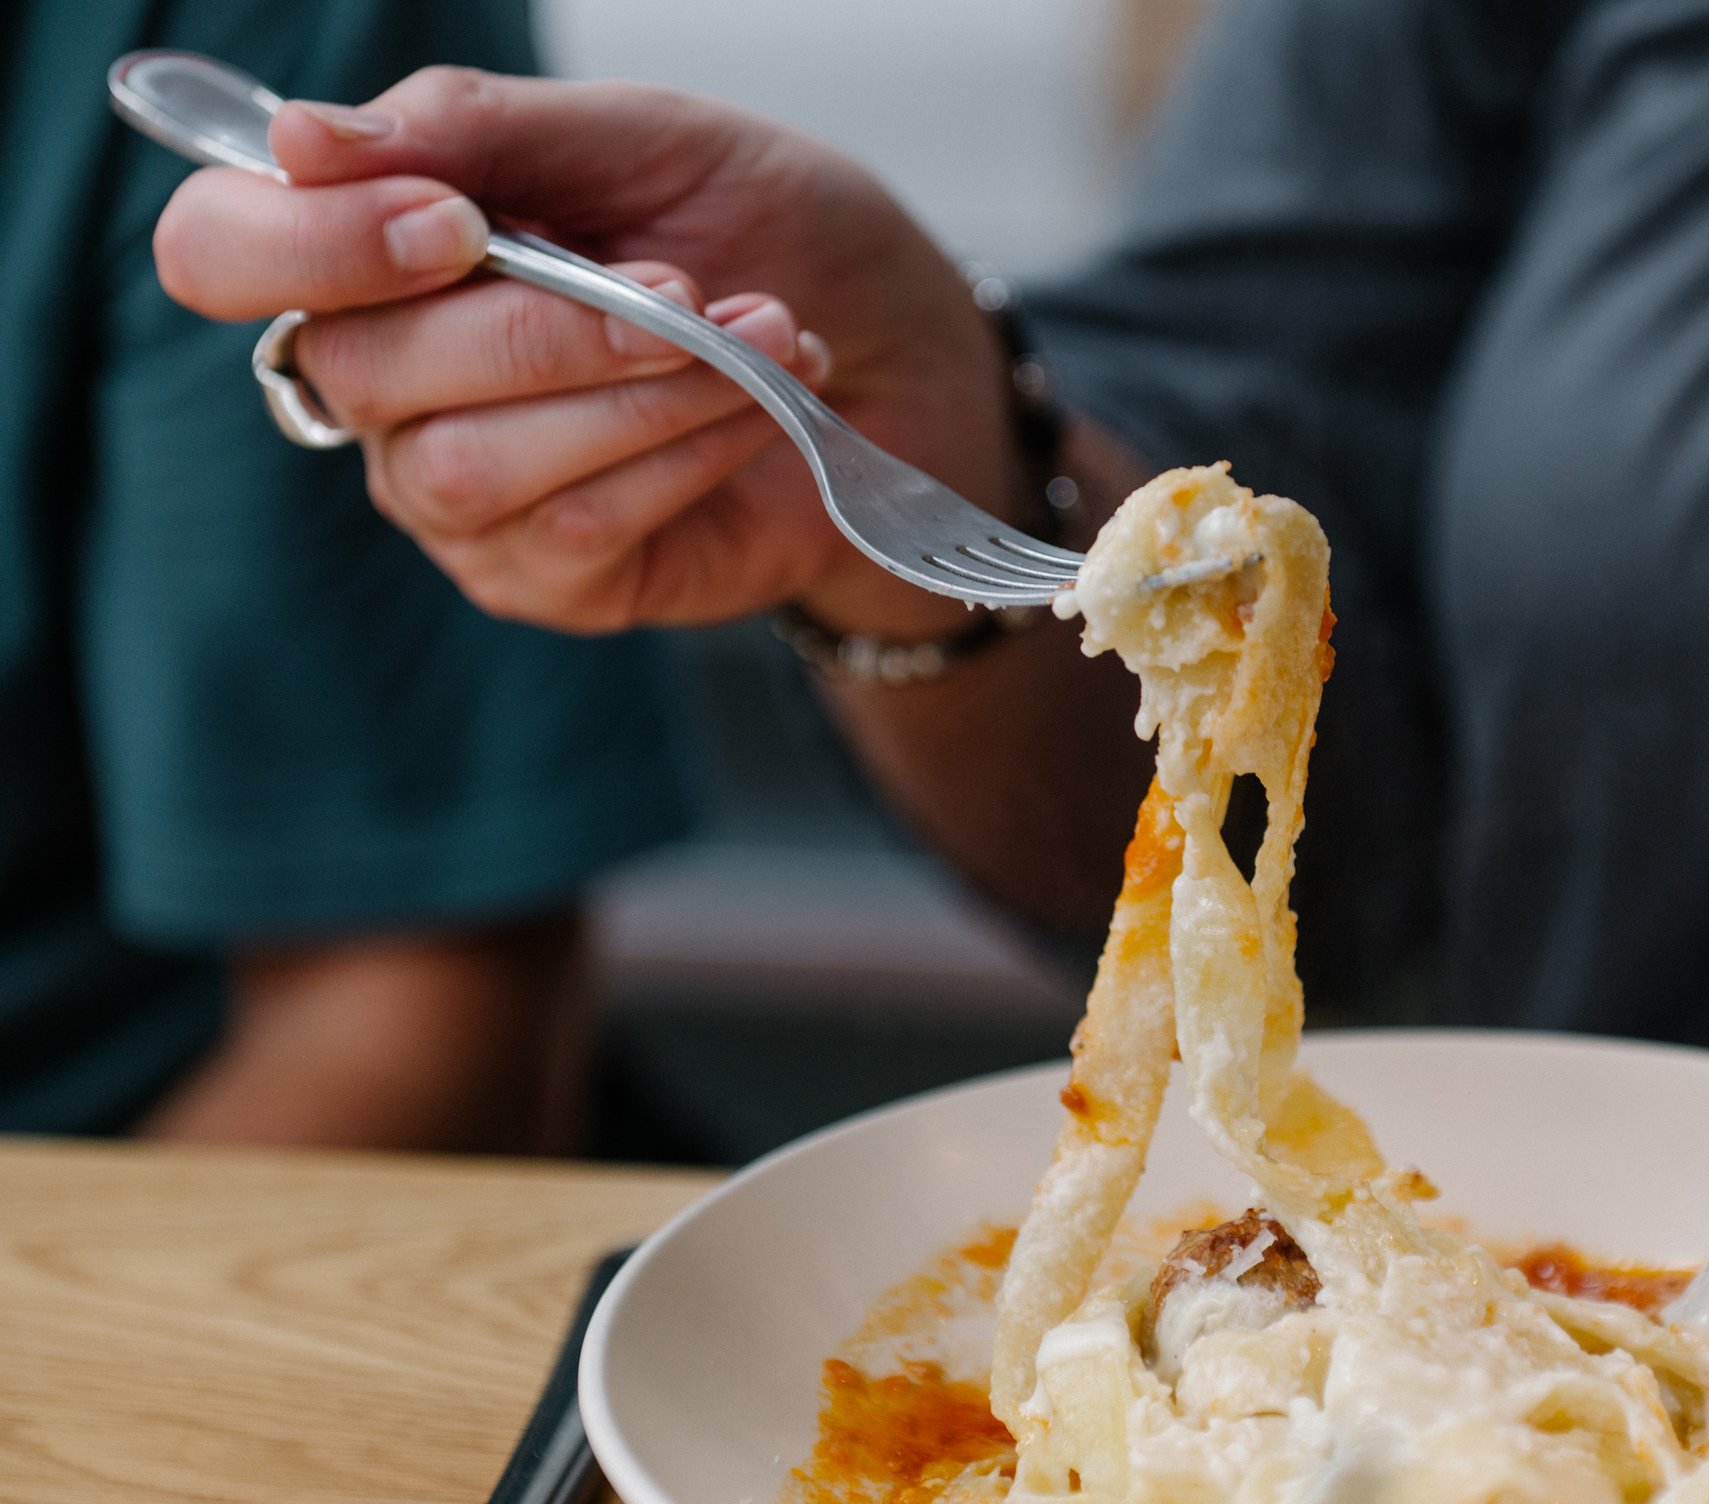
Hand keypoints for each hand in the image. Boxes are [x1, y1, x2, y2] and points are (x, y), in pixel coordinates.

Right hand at [152, 70, 1014, 636]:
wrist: (897, 349)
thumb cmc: (760, 232)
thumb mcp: (638, 138)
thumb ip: (479, 129)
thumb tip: (307, 140)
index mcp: (370, 252)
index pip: (222, 253)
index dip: (312, 244)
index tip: (460, 222)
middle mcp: (383, 385)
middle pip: (362, 369)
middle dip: (544, 324)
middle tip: (684, 285)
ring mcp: (457, 499)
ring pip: (477, 464)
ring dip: (634, 393)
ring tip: (763, 338)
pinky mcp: (549, 580)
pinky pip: (579, 524)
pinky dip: (684, 454)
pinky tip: (760, 409)